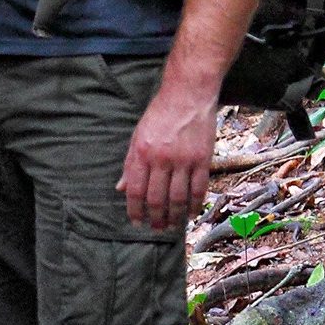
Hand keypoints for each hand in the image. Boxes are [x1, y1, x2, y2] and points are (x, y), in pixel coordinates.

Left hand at [118, 83, 218, 231]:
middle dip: (156, 217)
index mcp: (142, 152)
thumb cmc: (159, 115)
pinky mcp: (202, 159)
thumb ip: (130, 164)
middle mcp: (162, 159)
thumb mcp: (137, 136)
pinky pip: (199, 188)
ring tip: (172, 225)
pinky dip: (195, 204)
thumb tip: (121, 188)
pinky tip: (192, 212)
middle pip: (158, 198)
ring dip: (175, 216)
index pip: (136, 190)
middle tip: (156, 228)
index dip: (135, 209)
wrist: (187, 95)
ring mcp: (184, 160)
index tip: (136, 222)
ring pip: (179, 198)